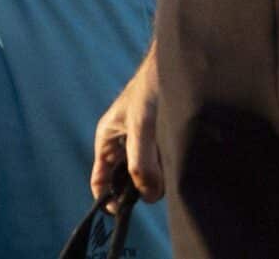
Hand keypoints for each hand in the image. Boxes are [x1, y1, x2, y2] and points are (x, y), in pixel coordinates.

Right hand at [89, 45, 164, 209]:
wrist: (177, 64)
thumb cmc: (151, 87)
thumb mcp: (143, 125)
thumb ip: (142, 161)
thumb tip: (149, 196)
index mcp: (107, 141)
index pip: (100, 182)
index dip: (108, 201)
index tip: (125, 212)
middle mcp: (122, 146)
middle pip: (124, 183)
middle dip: (138, 192)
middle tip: (156, 188)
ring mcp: (142, 145)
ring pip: (144, 177)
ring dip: (156, 180)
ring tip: (169, 166)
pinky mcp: (160, 143)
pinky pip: (160, 167)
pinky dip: (168, 171)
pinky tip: (178, 161)